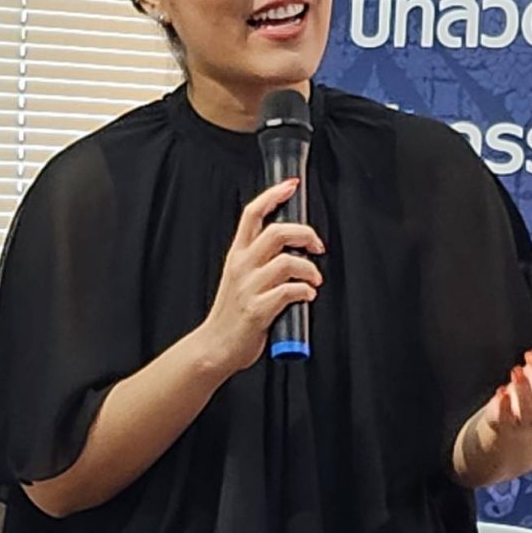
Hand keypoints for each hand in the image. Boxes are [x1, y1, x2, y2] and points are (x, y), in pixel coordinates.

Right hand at [200, 178, 324, 375]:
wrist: (215, 347)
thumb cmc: (232, 314)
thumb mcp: (239, 277)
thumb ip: (258, 260)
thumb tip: (292, 248)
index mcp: (237, 255)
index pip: (252, 213)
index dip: (273, 195)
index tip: (291, 185)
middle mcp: (242, 266)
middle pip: (277, 232)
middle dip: (305, 233)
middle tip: (316, 245)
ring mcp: (249, 288)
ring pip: (288, 262)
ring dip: (310, 269)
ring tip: (314, 280)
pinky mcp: (258, 310)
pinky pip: (290, 292)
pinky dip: (306, 291)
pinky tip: (307, 297)